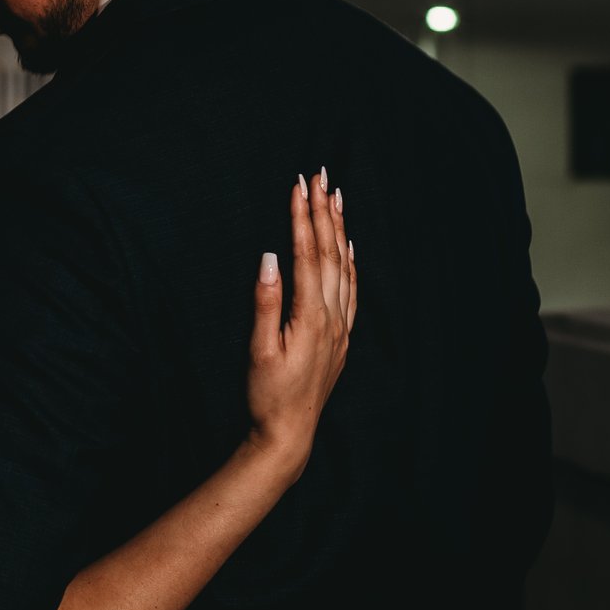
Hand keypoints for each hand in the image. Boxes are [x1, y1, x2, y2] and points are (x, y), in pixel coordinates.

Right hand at [245, 168, 357, 470]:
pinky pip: (351, 289)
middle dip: (323, 212)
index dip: (302, 218)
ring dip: (338, 230)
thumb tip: (269, 257)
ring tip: (335, 198)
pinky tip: (347, 246)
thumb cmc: (267, 393)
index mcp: (311, 316)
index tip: (298, 186)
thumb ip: (266, 302)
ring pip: (343, 267)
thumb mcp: (258, 349)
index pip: (307, 255)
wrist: (290, 432)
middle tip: (320, 176)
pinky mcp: (341, 337)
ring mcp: (341, 327)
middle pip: (329, 253)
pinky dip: (350, 262)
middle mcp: (333, 317)